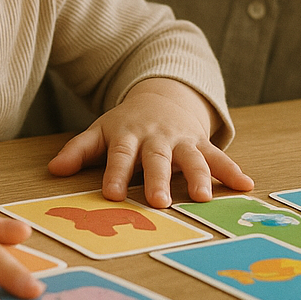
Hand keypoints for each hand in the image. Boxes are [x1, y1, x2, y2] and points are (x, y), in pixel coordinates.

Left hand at [47, 78, 253, 207]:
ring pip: (191, 158)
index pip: (120, 155)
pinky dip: (232, 170)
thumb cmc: (126, 124)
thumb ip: (78, 150)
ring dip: (199, 177)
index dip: (116, 173)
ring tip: (204, 197)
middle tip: (160, 203)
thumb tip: (53, 169)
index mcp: (128, 135)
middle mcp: (156, 138)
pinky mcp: (201, 144)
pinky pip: (218, 156)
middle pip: (157, 159)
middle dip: (159, 179)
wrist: (163, 96)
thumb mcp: (100, 131)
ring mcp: (181, 140)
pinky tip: (247, 185)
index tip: (113, 194)